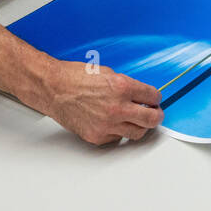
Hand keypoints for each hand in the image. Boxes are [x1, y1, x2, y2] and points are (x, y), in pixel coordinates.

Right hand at [42, 60, 162, 145]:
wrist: (53, 89)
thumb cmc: (75, 78)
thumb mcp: (108, 73)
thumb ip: (127, 86)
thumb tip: (140, 96)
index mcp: (122, 87)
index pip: (153, 97)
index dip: (155, 98)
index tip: (154, 100)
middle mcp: (117, 108)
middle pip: (151, 119)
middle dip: (156, 116)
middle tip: (155, 113)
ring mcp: (108, 124)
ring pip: (137, 133)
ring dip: (140, 126)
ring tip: (135, 120)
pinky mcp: (98, 136)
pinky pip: (117, 137)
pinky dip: (119, 131)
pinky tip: (114, 122)